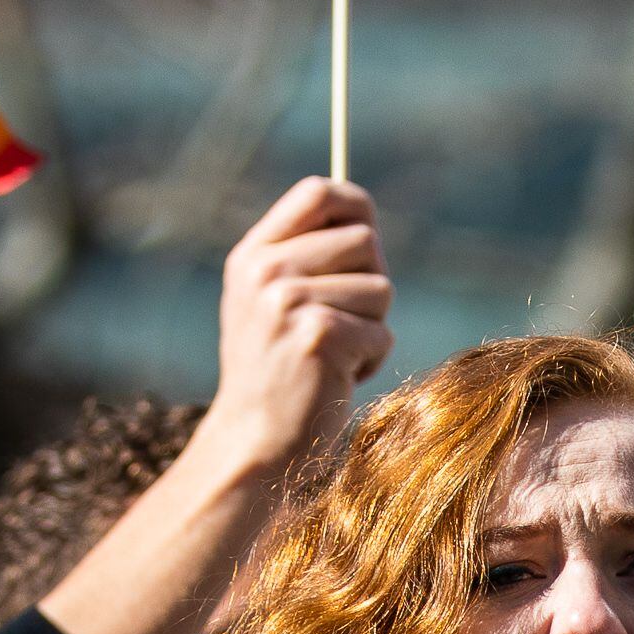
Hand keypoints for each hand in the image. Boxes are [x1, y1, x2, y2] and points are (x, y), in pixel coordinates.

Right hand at [206, 179, 390, 472]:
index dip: (356, 207)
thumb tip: (363, 216)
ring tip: (333, 356)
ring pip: (381, 289)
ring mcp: (288, 302)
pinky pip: (382, 332)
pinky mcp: (318, 337)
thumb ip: (305, 257)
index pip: (319, 192)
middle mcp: (266, 270)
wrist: (252, 442)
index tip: (366, 242)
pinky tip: (337, 378)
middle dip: (371, 284)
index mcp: (254, 254)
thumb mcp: (271, 303)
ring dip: (372, 327)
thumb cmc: (275, 373)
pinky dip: (371, 360)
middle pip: (366, 241)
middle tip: (343, 323)